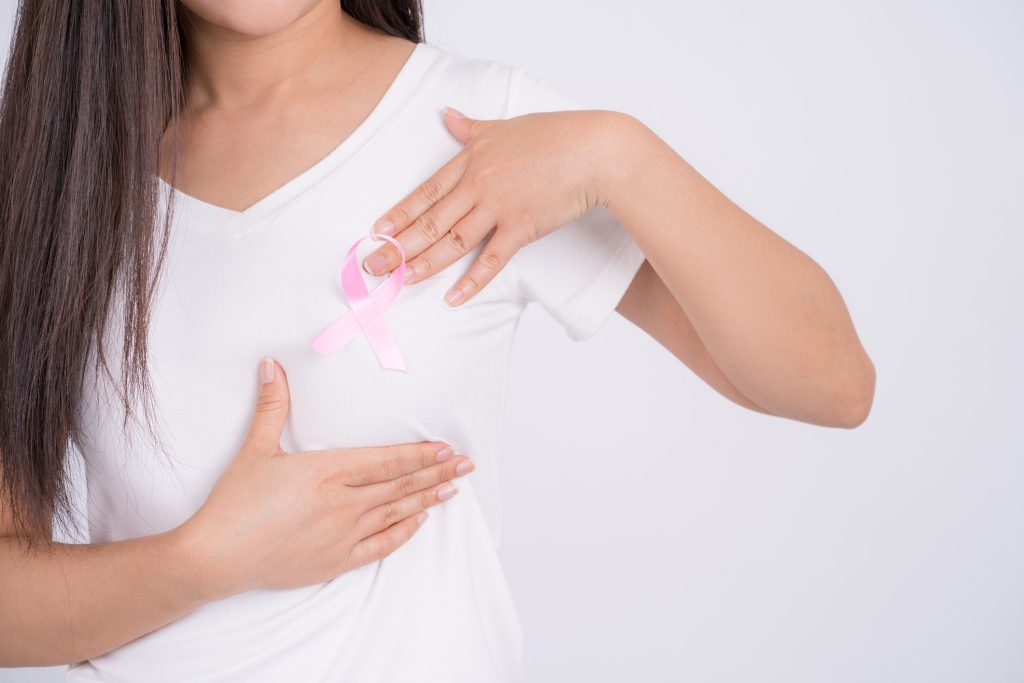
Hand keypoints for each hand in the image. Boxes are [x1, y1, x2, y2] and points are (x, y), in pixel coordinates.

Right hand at [175, 357, 472, 600]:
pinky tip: (418, 522)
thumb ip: (272, 405)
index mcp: (327, 472)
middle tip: (467, 465)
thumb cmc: (234, 503)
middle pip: (400, 485)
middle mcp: (343, 503)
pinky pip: (379, 546)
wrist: (215, 557)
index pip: (386, 461)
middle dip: (436, 472)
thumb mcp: (255, 448)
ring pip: (396, 513)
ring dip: (426, 499)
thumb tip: (270, 364)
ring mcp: (342, 534)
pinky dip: (402, 533)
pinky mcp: (335, 561)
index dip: (419, 453)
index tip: (446, 447)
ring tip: (453, 489)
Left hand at [362, 107, 629, 305]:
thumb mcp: (506, 125)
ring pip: (452, 241)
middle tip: (372, 266)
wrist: (594, 150)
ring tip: (400, 280)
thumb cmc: (555, 135)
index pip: (426, 192)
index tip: (376, 231)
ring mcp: (498, 207)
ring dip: (424, 263)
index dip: (399, 213)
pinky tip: (453, 297)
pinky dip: (472, 281)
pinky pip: (492, 260)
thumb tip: (446, 114)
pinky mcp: (522, 227)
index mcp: (471, 159)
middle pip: (430, 220)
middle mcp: (478, 184)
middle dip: (397, 245)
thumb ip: (472, 126)